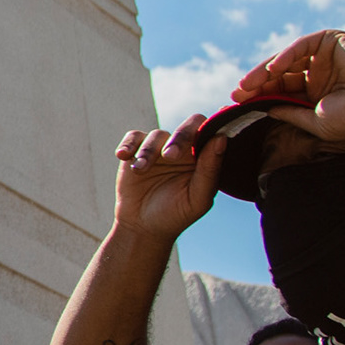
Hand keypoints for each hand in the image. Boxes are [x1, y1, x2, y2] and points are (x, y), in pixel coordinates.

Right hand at [112, 126, 226, 243]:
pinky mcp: (137, 150)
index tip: (218, 117)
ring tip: (140, 171)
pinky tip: (123, 155)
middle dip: (179, 138)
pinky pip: (133, 138)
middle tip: (170, 156)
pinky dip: (128, 144)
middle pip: (187, 127)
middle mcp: (184, 149)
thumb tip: (221, 138)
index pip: (213, 132)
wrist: (143, 227)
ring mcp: (159, 148)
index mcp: (203, 158)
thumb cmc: (176, 215)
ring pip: (157, 135)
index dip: (217, 121)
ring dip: (148, 152)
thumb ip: (210, 170)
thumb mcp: (197, 199)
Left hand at [226, 30, 344, 147]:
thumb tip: (267, 109)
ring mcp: (323, 56)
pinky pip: (303, 46)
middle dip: (257, 82)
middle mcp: (317, 72)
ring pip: (287, 59)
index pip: (281, 90)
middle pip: (280, 74)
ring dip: (266, 70)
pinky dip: (287, 55)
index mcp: (315, 93)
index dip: (259, 95)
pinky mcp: (331, 40)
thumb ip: (291, 113)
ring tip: (248, 83)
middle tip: (237, 92)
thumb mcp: (317, 122)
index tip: (237, 102)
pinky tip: (273, 69)